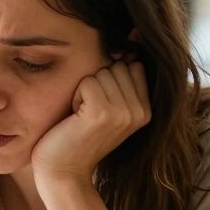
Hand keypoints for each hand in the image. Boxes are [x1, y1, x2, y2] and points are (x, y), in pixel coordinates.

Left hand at [32, 60, 149, 189]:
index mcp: (146, 110)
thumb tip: (134, 36)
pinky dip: (75, 96)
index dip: (108, 80)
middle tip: (88, 114)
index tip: (100, 108)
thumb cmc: (77, 137)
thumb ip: (122, 80)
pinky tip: (75, 119)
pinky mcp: (103, 113)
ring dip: (84, 90)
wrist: (63, 173)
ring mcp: (124, 113)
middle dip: (95, 83)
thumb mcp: (108, 108)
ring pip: (101, 72)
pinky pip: (87, 82)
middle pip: (116, 66)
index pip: (132, 66)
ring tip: (82, 117)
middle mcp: (140, 112)